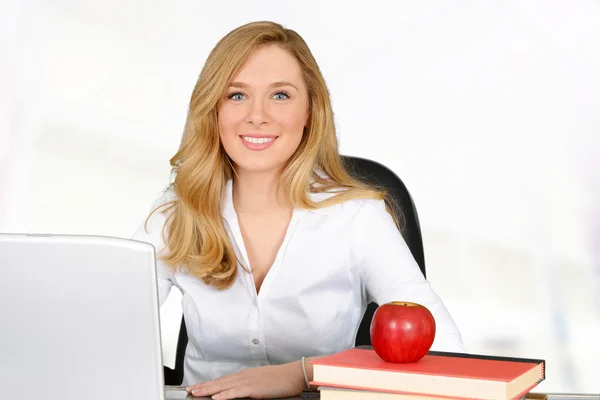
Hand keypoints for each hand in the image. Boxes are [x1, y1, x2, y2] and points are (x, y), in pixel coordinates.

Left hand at [186, 361, 305, 398]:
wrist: (295, 374)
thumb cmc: (282, 379)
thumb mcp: (263, 382)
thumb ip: (251, 387)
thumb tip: (243, 392)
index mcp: (246, 375)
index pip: (224, 380)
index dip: (210, 383)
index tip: (198, 386)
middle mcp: (244, 376)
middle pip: (220, 381)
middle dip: (204, 386)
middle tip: (190, 390)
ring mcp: (248, 381)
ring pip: (223, 386)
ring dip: (208, 390)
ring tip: (196, 393)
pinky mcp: (254, 388)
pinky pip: (235, 392)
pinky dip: (224, 394)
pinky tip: (215, 397)